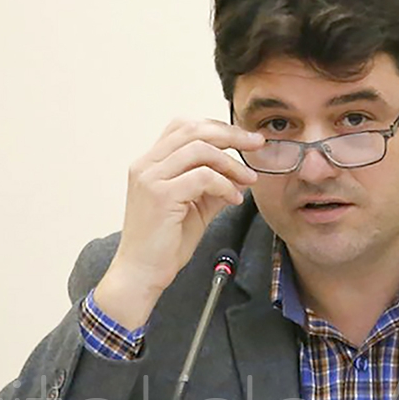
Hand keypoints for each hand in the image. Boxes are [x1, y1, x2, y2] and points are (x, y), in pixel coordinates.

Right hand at [94, 119, 263, 328]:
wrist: (141, 273)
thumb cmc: (163, 244)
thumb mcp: (194, 208)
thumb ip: (213, 187)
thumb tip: (240, 175)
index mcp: (150, 163)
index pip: (184, 126)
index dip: (217, 127)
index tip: (244, 138)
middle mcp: (146, 165)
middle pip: (193, 129)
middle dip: (231, 134)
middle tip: (256, 144)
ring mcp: (151, 178)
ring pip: (199, 149)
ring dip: (231, 161)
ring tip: (248, 178)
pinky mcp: (160, 195)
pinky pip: (202, 177)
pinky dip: (224, 184)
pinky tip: (234, 198)